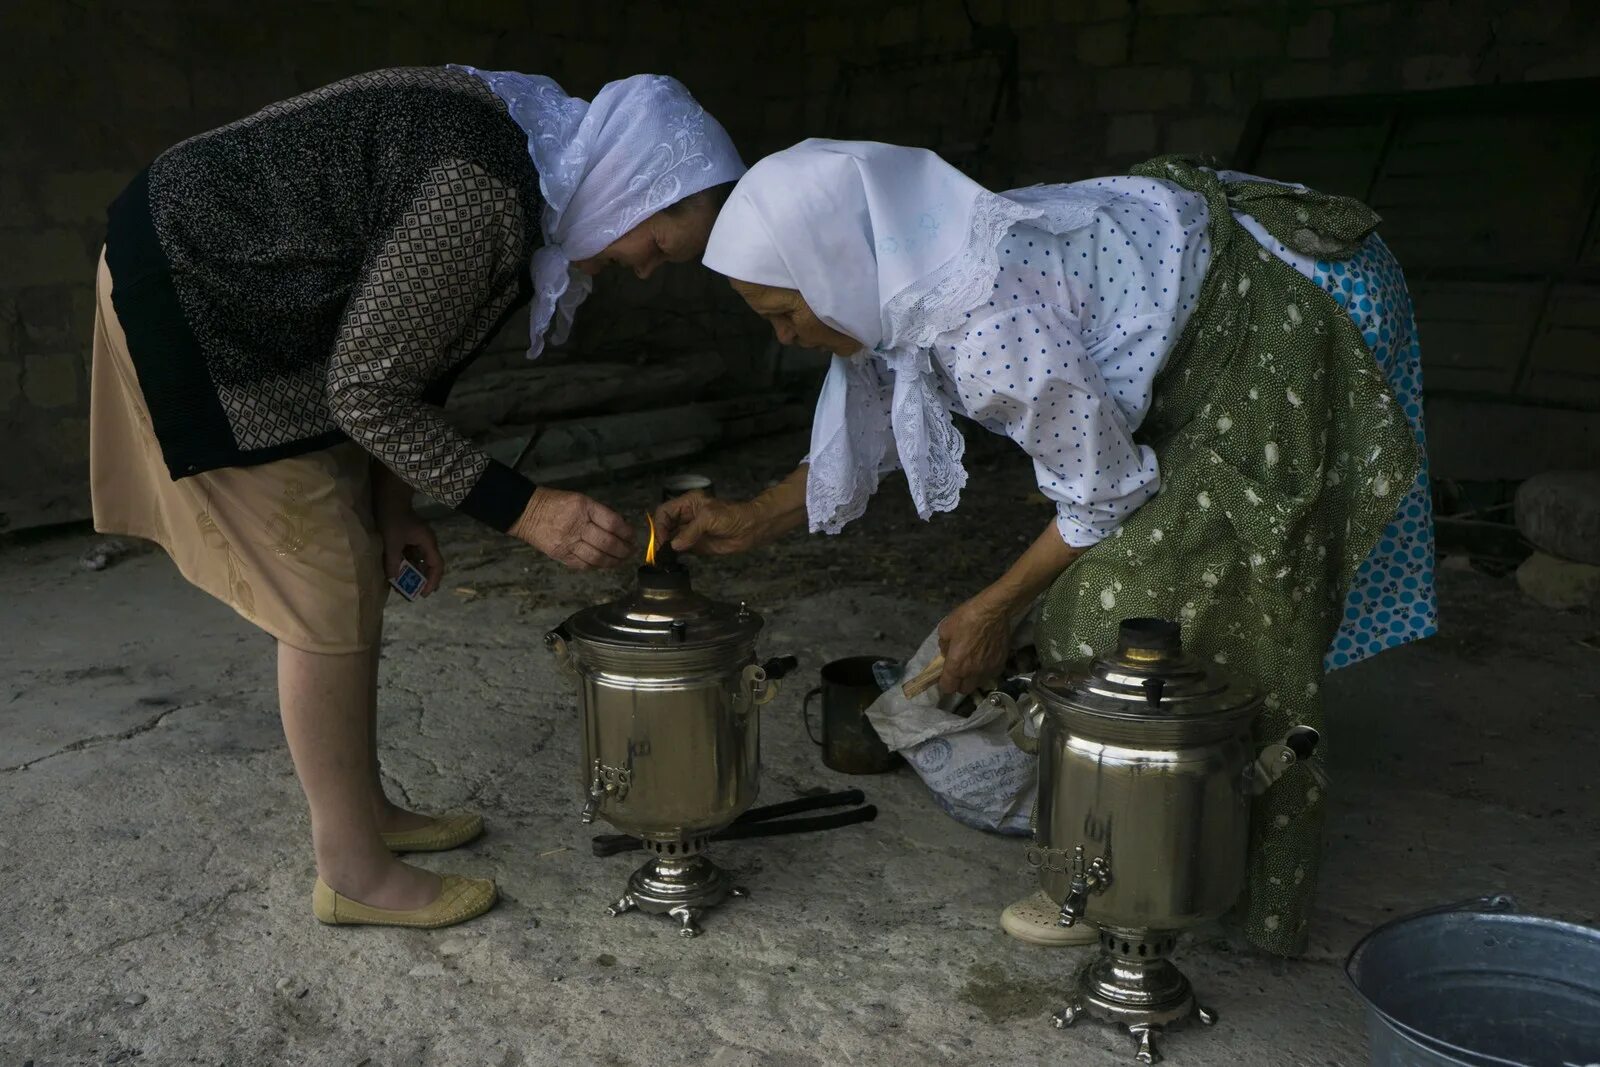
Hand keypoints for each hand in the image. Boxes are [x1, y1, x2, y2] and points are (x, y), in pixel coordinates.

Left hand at [377, 507, 444, 596]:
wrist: (388, 499)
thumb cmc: (393, 519)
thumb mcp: (392, 542)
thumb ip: (393, 561)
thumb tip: (394, 579)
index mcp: (428, 543)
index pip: (436, 566)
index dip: (432, 581)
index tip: (424, 594)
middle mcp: (426, 543)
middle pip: (430, 565)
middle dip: (423, 581)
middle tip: (415, 594)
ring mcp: (418, 541)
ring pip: (419, 562)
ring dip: (413, 574)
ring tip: (404, 588)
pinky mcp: (409, 539)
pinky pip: (411, 556)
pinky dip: (405, 566)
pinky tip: (397, 574)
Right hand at [512, 488, 633, 569]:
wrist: (527, 512)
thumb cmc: (556, 503)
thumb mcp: (581, 500)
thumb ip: (600, 514)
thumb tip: (622, 529)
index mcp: (583, 508)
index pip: (612, 523)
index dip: (626, 532)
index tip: (632, 536)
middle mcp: (576, 525)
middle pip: (607, 542)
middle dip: (624, 549)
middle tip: (631, 551)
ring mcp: (568, 542)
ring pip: (598, 557)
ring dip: (614, 561)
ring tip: (622, 559)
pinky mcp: (561, 555)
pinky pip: (584, 565)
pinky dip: (598, 566)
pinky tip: (605, 563)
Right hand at [655, 493, 769, 554]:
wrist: (750, 529)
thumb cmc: (734, 516)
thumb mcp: (709, 518)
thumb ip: (691, 531)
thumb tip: (675, 544)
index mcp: (688, 503)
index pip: (665, 512)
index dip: (660, 524)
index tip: (662, 538)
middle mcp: (687, 516)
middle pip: (665, 525)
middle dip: (660, 536)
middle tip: (659, 550)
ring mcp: (690, 531)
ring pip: (670, 538)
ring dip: (665, 547)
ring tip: (663, 556)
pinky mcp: (696, 544)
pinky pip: (680, 549)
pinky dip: (674, 554)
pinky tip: (671, 559)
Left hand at [936, 593, 1010, 695]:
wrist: (993, 611)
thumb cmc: (966, 618)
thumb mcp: (945, 629)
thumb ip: (943, 646)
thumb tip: (946, 654)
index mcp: (956, 665)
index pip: (948, 688)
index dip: (945, 683)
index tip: (945, 676)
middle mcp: (972, 672)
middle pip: (964, 690)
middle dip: (959, 683)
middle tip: (958, 670)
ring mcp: (988, 670)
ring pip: (978, 684)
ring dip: (973, 679)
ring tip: (972, 666)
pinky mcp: (1000, 664)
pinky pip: (990, 675)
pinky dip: (985, 672)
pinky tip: (985, 660)